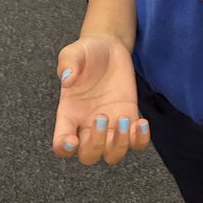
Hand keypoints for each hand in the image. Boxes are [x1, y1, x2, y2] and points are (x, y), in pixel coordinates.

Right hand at [54, 35, 150, 164]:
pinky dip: (140, 140)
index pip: (61, 143)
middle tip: (102, 116)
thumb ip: (67, 63)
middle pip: (89, 155)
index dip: (64, 148)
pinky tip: (141, 123)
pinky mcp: (129, 118)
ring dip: (119, 145)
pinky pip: (136, 143)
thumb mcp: (74, 51)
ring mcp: (110, 124)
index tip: (72, 140)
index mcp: (69, 114)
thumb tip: (66, 79)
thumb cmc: (87, 52)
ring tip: (123, 119)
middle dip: (96, 144)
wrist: (109, 47)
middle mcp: (87, 125)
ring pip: (112, 154)